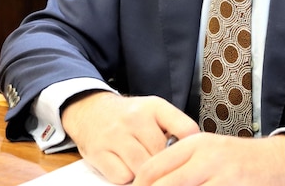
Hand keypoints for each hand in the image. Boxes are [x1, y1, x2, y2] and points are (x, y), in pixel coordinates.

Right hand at [61, 91, 199, 184]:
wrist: (90, 111)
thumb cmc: (129, 117)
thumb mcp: (154, 111)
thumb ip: (174, 127)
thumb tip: (194, 152)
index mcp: (155, 107)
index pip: (186, 129)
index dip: (192, 148)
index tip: (191, 157)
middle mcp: (135, 118)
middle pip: (163, 154)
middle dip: (165, 164)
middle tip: (165, 167)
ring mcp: (116, 135)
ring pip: (143, 167)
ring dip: (146, 173)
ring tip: (146, 169)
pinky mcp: (99, 152)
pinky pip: (121, 176)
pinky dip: (126, 178)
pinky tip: (127, 169)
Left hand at [133, 132, 284, 185]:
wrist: (276, 162)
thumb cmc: (236, 160)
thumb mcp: (207, 151)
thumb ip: (180, 163)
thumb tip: (147, 180)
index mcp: (195, 144)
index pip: (153, 168)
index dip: (138, 185)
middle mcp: (207, 157)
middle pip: (162, 185)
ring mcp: (221, 176)